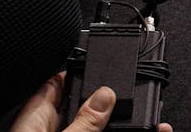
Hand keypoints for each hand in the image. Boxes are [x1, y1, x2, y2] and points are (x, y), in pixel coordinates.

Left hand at [9, 74, 174, 131]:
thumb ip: (83, 123)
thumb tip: (104, 96)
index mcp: (34, 123)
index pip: (55, 87)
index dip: (79, 74)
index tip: (104, 66)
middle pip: (84, 113)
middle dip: (113, 107)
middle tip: (141, 99)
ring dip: (127, 130)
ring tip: (155, 126)